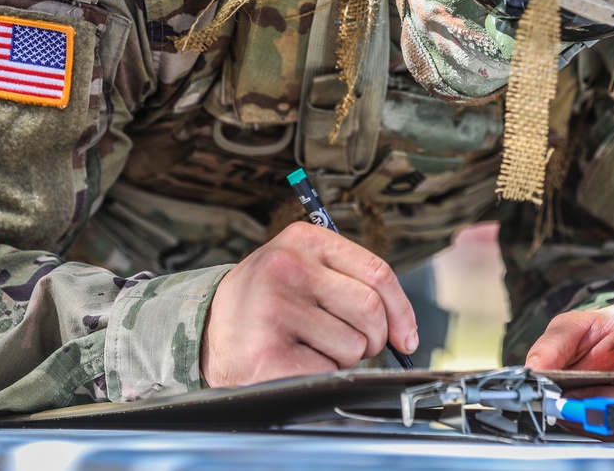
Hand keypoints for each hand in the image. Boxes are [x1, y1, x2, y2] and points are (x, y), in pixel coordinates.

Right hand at [200, 222, 417, 387]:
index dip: (402, 309)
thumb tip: (404, 331)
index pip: (378, 272)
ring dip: (342, 357)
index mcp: (303, 240)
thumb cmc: (269, 300)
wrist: (207, 328)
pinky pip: (327, 371)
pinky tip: (294, 360)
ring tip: (310, 345)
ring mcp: (274, 309)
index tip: (405, 335)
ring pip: (352, 345)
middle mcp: (287, 268)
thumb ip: (352, 281)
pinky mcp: (267, 352)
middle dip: (373, 338)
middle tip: (353, 343)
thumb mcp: (302, 267)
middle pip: (370, 310)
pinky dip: (320, 373)